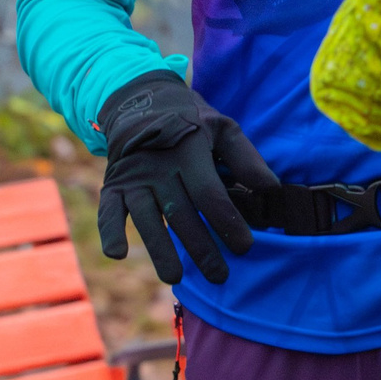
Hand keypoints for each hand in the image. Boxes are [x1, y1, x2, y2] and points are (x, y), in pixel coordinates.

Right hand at [93, 73, 282, 284]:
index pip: (210, 195)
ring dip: (160, 249)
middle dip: (201, 248)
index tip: (245, 247)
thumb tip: (272, 189)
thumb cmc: (192, 122)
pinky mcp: (113, 186)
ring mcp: (134, 178)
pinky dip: (110, 232)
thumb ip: (247, 159)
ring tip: (176, 277)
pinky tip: (117, 254)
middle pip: (181, 214)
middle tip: (220, 276)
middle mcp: (159, 167)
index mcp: (190, 151)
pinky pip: (108, 211)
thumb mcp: (224, 128)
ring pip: (147, 218)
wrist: (142, 102)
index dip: (228, 222)